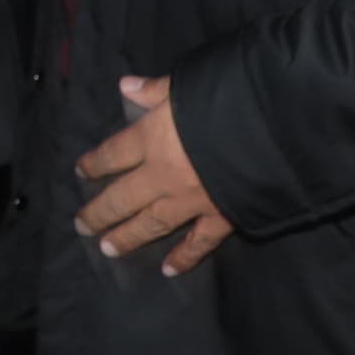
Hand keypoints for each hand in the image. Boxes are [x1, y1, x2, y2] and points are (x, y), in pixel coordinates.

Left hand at [73, 75, 234, 274]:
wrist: (273, 129)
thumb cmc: (227, 99)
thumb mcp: (187, 84)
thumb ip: (156, 90)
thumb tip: (126, 86)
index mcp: (153, 138)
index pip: (114, 153)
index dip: (96, 162)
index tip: (81, 171)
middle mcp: (163, 174)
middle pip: (123, 196)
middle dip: (100, 211)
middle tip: (82, 225)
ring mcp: (190, 201)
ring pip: (151, 224)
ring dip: (128, 236)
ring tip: (108, 248)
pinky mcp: (220, 218)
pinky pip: (198, 242)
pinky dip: (184, 257)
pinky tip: (169, 270)